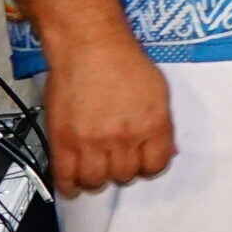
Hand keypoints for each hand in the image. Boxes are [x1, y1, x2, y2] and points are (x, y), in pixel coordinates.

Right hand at [44, 44, 175, 197]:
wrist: (89, 45)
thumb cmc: (123, 61)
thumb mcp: (158, 91)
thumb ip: (163, 125)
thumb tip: (167, 151)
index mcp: (153, 125)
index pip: (156, 166)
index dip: (148, 166)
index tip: (141, 162)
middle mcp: (125, 137)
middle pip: (125, 176)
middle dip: (122, 169)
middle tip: (115, 159)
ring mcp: (92, 141)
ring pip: (96, 181)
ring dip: (97, 179)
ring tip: (95, 169)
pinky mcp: (63, 140)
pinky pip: (65, 177)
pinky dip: (69, 185)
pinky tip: (73, 183)